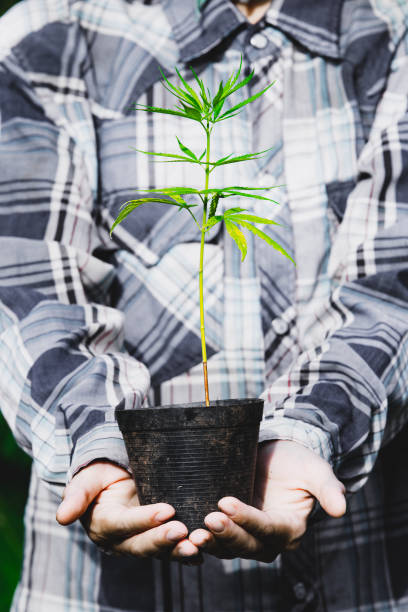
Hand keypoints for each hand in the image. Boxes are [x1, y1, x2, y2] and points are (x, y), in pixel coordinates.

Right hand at [56, 460, 201, 562]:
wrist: (116, 476)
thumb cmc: (100, 476)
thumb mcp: (86, 479)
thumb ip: (77, 495)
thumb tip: (62, 516)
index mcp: (104, 525)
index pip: (124, 524)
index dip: (144, 520)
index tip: (166, 511)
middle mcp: (123, 541)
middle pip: (143, 545)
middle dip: (164, 540)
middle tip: (184, 531)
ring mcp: (143, 542)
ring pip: (162, 552)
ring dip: (180, 551)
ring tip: (199, 545)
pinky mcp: (160, 540)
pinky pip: (175, 550)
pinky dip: (190, 553)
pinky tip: (206, 551)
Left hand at [189, 440, 345, 561]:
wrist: (277, 454)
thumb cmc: (298, 461)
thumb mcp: (315, 470)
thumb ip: (327, 488)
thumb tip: (342, 509)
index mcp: (290, 528)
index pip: (268, 529)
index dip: (248, 519)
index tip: (226, 502)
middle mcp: (268, 539)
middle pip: (247, 545)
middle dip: (227, 535)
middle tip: (207, 519)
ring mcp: (247, 536)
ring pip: (228, 548)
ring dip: (210, 543)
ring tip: (190, 532)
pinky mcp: (229, 528)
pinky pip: (214, 540)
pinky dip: (201, 539)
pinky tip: (183, 531)